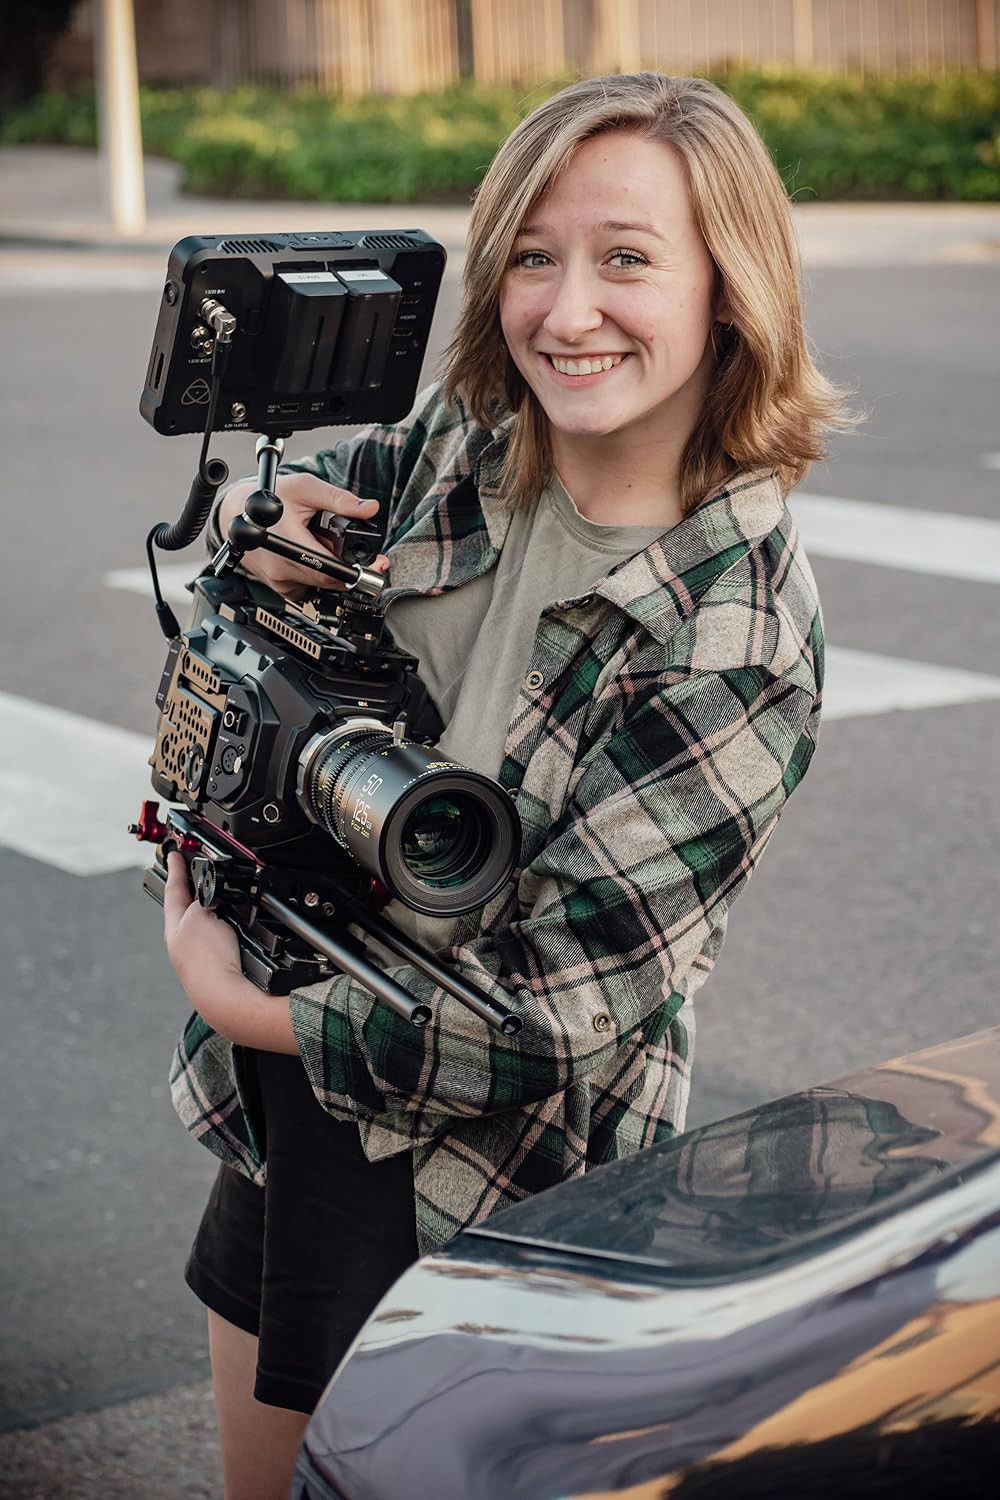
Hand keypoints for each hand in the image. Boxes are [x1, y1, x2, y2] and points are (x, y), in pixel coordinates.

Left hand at [163, 851, 243, 1008]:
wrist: (228, 1000)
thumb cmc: (210, 963)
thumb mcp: (199, 915)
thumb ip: (202, 899)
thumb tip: (209, 894)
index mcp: (175, 930)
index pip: (173, 891)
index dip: (176, 869)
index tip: (174, 853)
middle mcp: (185, 945)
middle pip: (188, 909)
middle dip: (192, 890)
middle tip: (196, 871)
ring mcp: (204, 959)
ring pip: (207, 926)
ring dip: (214, 911)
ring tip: (226, 898)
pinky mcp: (223, 969)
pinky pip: (226, 940)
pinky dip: (231, 929)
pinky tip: (243, 929)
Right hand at [217, 473, 389, 596]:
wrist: (236, 513)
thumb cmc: (266, 498)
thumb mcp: (304, 488)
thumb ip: (339, 498)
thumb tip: (369, 509)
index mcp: (288, 543)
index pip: (330, 569)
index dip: (355, 569)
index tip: (373, 565)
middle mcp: (282, 568)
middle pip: (330, 579)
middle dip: (347, 566)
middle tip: (351, 548)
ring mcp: (280, 581)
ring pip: (321, 584)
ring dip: (331, 570)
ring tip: (321, 545)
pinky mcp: (281, 588)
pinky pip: (309, 587)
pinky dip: (317, 574)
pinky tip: (311, 555)